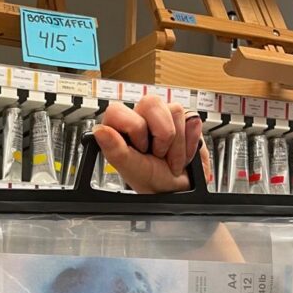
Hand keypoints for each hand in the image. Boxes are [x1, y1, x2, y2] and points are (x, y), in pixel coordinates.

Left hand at [93, 96, 211, 193]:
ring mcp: (163, 116)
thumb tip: (100, 131)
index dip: (135, 128)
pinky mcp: (184, 119)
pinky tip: (183, 152)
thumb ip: (115, 150)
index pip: (119, 110)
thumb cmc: (153, 180)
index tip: (141, 148)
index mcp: (121, 128)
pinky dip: (190, 142)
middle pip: (151, 103)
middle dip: (161, 135)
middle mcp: (141, 118)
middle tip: (158, 154)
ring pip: (175, 110)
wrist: (179, 189)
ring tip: (170, 157)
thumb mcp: (132, 170)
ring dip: (177, 143)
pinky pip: (192, 118)